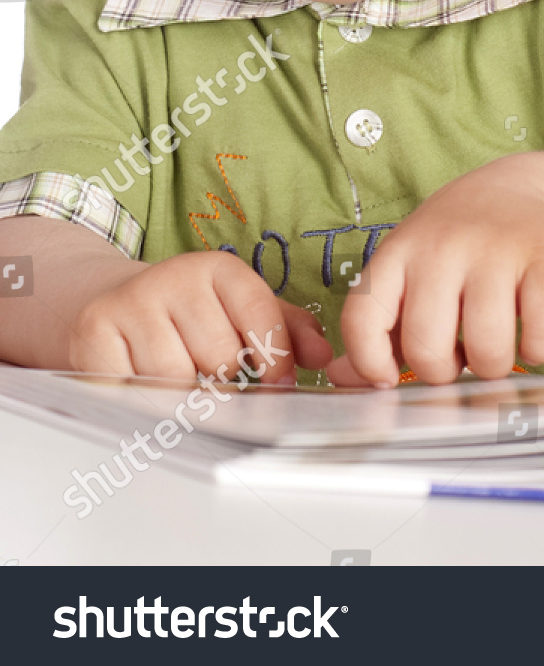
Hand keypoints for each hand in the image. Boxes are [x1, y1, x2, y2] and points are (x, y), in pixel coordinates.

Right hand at [68, 251, 331, 382]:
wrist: (111, 302)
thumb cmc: (189, 315)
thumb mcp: (240, 312)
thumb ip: (287, 330)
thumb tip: (323, 356)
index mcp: (219, 269)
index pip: (261, 316)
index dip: (275, 359)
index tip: (276, 383)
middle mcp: (174, 276)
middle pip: (219, 357)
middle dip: (223, 382)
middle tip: (211, 379)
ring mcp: (132, 301)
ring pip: (176, 379)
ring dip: (182, 396)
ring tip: (178, 380)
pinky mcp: (94, 330)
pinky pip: (132, 389)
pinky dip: (142, 399)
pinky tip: (143, 383)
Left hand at [328, 154, 543, 386]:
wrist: (522, 191)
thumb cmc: (456, 245)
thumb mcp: (407, 271)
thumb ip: (377, 327)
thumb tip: (344, 379)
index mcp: (398, 252)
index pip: (362, 319)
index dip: (370, 363)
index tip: (391, 378)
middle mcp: (443, 246)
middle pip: (427, 347)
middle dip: (443, 373)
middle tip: (457, 356)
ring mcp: (497, 249)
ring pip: (487, 349)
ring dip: (492, 365)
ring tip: (493, 343)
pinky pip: (543, 335)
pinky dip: (539, 351)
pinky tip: (532, 333)